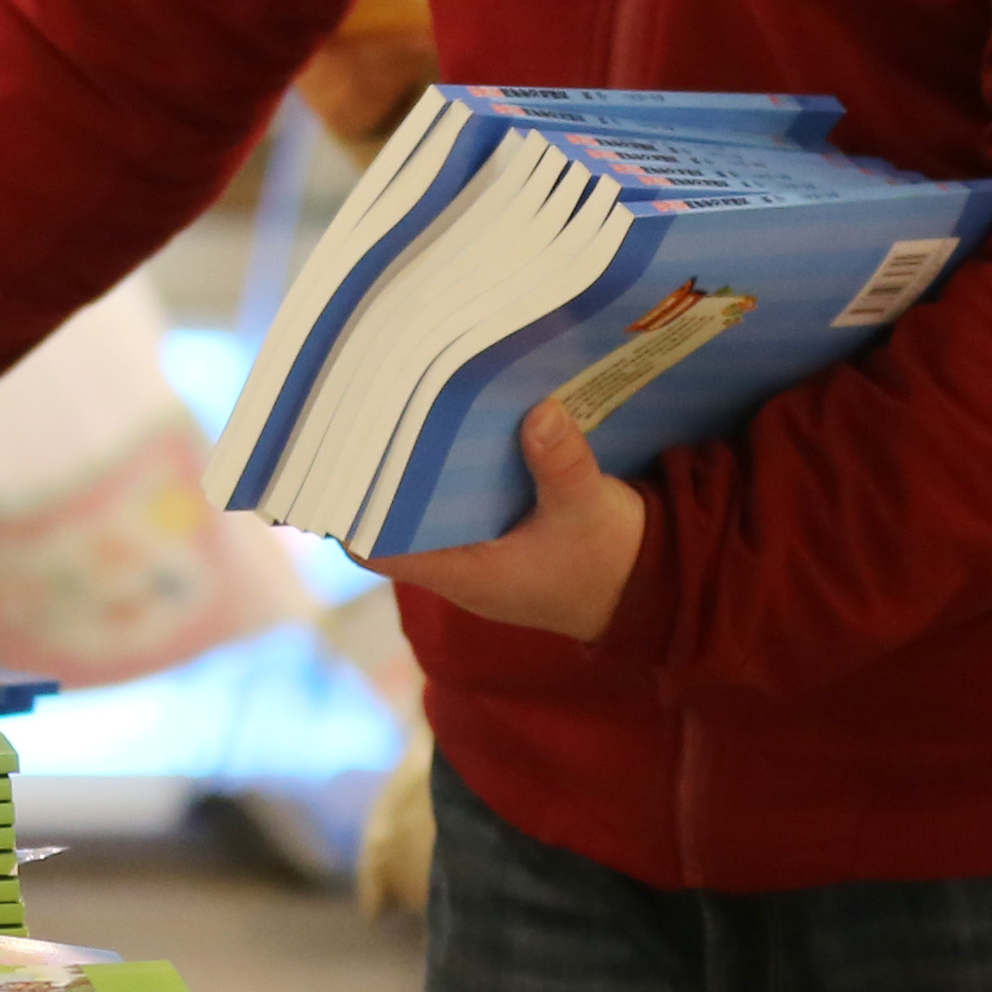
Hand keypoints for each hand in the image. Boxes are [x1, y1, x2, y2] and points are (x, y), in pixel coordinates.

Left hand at [375, 401, 646, 643]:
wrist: (655, 591)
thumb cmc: (613, 564)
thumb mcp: (590, 510)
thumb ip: (562, 464)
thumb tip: (540, 413)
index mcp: (465, 573)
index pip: (378, 549)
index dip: (350, 511)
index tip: (335, 459)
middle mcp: (458, 565)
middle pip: (394, 517)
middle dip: (381, 471)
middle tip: (368, 409)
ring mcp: (477, 550)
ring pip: (425, 504)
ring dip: (416, 464)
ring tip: (399, 401)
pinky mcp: (499, 532)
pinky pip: (460, 497)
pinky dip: (454, 466)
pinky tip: (451, 419)